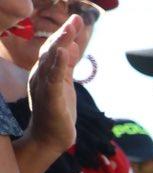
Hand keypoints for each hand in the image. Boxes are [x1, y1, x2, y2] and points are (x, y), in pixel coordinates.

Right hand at [23, 17, 84, 151]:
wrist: (51, 138)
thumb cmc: (58, 109)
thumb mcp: (64, 83)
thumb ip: (68, 64)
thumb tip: (73, 45)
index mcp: (44, 72)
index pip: (53, 48)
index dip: (64, 33)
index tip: (76, 19)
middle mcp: (40, 77)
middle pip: (50, 51)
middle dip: (63, 34)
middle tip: (75, 19)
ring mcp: (44, 88)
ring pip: (50, 62)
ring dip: (60, 45)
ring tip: (69, 31)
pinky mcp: (51, 100)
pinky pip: (54, 80)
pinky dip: (58, 65)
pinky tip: (65, 54)